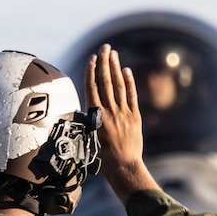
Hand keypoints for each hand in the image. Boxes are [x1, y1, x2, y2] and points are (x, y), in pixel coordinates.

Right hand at [85, 44, 158, 200]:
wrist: (123, 168)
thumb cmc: (102, 159)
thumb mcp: (88, 139)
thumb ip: (87, 122)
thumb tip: (82, 111)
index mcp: (96, 116)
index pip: (92, 87)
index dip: (92, 70)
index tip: (93, 57)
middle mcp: (109, 111)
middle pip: (106, 81)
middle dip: (105, 62)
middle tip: (105, 47)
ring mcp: (123, 113)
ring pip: (118, 85)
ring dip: (115, 68)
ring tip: (114, 53)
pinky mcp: (134, 118)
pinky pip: (132, 96)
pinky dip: (129, 82)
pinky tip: (126, 71)